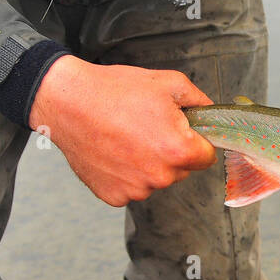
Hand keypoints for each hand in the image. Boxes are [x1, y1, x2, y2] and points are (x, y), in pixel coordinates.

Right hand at [29, 56, 216, 205]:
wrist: (69, 103)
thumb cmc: (115, 91)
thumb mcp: (168, 83)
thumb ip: (199, 101)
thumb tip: (210, 113)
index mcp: (178, 150)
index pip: (207, 157)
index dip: (197, 141)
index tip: (183, 132)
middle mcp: (159, 176)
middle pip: (182, 170)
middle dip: (172, 152)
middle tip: (148, 129)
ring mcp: (135, 190)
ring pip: (156, 180)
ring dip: (149, 165)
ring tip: (127, 138)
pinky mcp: (113, 196)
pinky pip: (132, 188)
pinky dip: (126, 174)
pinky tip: (114, 152)